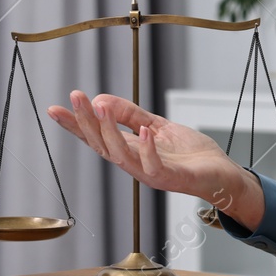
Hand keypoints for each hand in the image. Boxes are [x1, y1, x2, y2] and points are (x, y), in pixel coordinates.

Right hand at [47, 91, 266, 229]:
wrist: (221, 174)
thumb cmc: (189, 154)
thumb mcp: (156, 125)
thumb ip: (130, 114)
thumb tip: (101, 99)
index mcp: (129, 151)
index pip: (95, 137)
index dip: (74, 125)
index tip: (54, 108)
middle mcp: (134, 165)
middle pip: (101, 145)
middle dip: (85, 122)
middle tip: (75, 97)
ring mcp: (151, 174)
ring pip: (121, 156)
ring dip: (109, 132)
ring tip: (100, 108)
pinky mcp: (172, 178)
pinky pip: (154, 167)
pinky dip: (148, 149)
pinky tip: (144, 130)